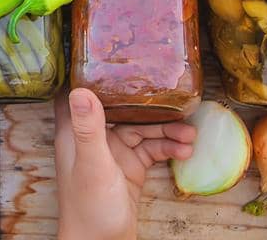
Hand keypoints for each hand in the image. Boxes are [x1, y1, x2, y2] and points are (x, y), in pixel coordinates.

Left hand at [53, 88, 193, 239]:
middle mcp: (94, 138)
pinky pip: (152, 150)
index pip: (78, 93)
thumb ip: (89, 128)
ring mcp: (113, 153)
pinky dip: (168, 149)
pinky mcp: (130, 168)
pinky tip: (185, 151)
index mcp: (75, 132)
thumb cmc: (89, 208)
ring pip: (142, 130)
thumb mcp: (92, 163)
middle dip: (149, 106)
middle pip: (122, 110)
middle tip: (178, 106)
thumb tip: (81, 89)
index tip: (116, 60)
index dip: (92, 75)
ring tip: (191, 136)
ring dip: (166, 130)